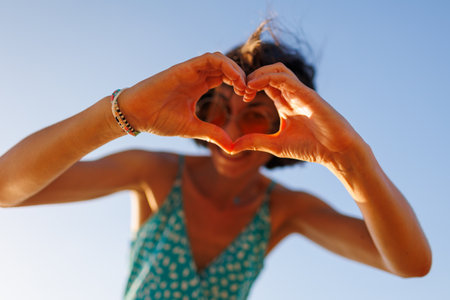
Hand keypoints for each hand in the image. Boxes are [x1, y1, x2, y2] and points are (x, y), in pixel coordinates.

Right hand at [119, 52, 245, 151]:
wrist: (136, 115)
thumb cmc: (159, 120)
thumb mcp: (192, 129)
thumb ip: (212, 134)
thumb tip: (232, 148)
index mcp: (198, 86)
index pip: (225, 77)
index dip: (239, 84)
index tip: (246, 98)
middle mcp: (196, 76)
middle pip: (225, 66)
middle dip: (241, 76)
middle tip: (248, 92)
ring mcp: (190, 70)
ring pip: (220, 59)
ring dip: (236, 70)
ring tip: (243, 87)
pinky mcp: (183, 68)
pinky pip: (209, 59)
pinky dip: (226, 66)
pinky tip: (234, 81)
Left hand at [233, 62, 365, 167]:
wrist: (336, 153)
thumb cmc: (311, 148)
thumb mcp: (275, 145)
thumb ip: (255, 142)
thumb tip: (231, 147)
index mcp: (286, 103)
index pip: (266, 84)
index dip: (250, 85)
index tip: (240, 95)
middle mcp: (293, 95)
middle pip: (270, 72)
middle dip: (252, 76)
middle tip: (240, 89)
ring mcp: (301, 93)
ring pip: (278, 70)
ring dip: (259, 74)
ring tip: (246, 85)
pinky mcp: (308, 95)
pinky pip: (287, 79)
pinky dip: (268, 78)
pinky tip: (254, 86)